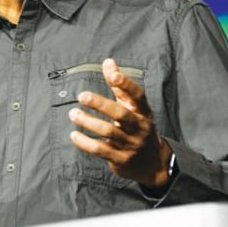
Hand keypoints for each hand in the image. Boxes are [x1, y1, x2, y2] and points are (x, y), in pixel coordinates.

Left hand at [68, 58, 172, 188]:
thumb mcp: (133, 107)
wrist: (153, 164)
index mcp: (143, 112)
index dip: (126, 85)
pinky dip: (85, 143)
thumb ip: (119, 85)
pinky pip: (101, 150)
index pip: (137, 96)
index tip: (113, 75)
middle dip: (100, 104)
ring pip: (108, 132)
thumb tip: (108, 62)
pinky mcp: (121, 160)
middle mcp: (139, 127)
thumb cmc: (138, 127)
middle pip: (120, 114)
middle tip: (82, 96)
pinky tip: (74, 135)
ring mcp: (131, 145)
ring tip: (73, 113)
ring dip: (88, 122)